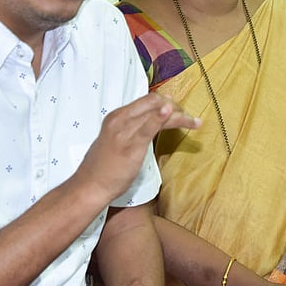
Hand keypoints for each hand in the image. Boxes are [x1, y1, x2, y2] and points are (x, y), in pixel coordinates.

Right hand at [79, 93, 199, 201]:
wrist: (89, 185)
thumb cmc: (102, 166)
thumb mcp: (114, 140)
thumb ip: (130, 130)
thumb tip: (150, 125)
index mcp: (116, 116)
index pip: (146, 100)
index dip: (166, 103)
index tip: (177, 111)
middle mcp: (120, 118)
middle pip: (154, 102)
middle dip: (175, 107)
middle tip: (188, 118)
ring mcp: (125, 131)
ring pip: (157, 113)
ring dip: (180, 116)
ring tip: (195, 122)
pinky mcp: (131, 145)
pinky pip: (149, 127)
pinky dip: (162, 118)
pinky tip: (172, 113)